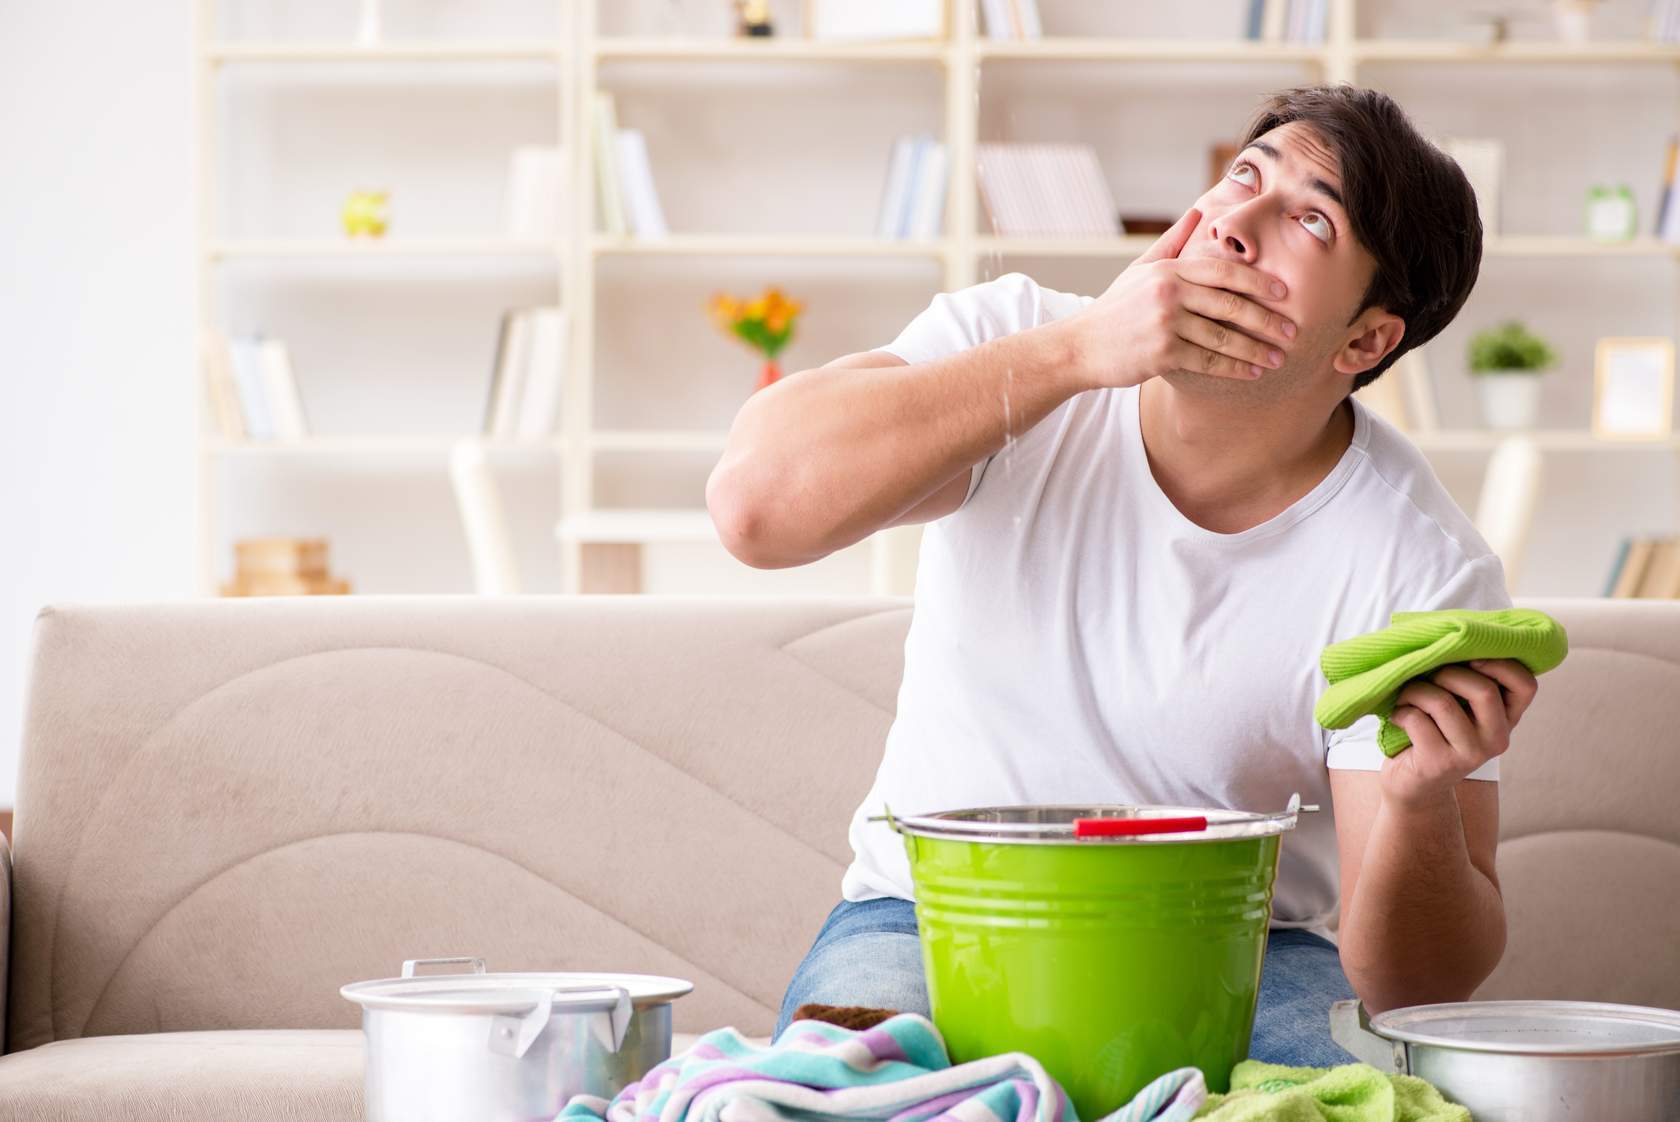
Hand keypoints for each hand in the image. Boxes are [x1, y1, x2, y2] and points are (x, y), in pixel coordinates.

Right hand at [1055, 205, 1298, 391]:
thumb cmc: (1115, 308)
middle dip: (1266, 320)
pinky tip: (1252, 373)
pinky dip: (1234, 370)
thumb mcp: (1139, 269)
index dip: (1258, 282)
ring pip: (1223, 338)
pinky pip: (1208, 363)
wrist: (1081, 346)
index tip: (1284, 293)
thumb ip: (1172, 242)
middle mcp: (1169, 294)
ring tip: (1278, 358)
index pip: (1223, 272)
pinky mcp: (1162, 354)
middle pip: (1230, 305)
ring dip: (1255, 350)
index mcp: (1168, 270)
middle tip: (1291, 330)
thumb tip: (1198, 212)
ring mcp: (1165, 325)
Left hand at [1381, 658, 1539, 809]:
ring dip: (1415, 690)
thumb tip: (1452, 635)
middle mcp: (1497, 739)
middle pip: (1483, 690)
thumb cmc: (1433, 731)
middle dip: (1447, 673)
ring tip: (1406, 696)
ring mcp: (1470, 754)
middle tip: (1428, 676)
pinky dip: (1400, 710)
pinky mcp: (1439, 763)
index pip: (1526, 685)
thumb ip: (1467, 678)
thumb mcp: (1458, 705)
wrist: (1413, 785)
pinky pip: (1416, 720)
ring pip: (1443, 703)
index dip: (1500, 663)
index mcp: (1507, 719)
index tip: (1469, 656)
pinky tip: (1397, 716)